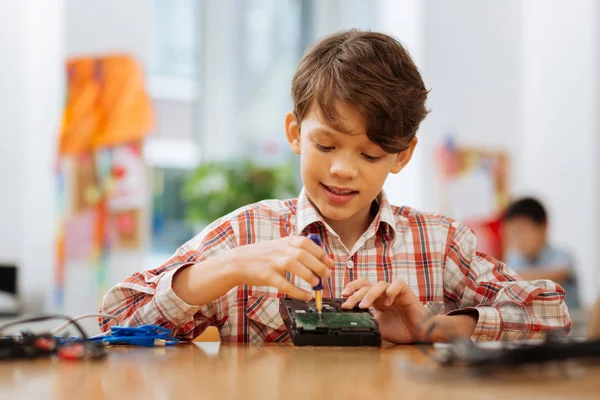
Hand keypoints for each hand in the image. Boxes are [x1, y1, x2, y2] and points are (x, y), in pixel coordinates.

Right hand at [230, 236, 333, 299]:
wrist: (238, 262)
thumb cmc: (264, 256)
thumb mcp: (282, 247)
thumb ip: (302, 252)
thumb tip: (326, 261)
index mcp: (287, 241)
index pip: (308, 243)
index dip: (321, 254)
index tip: (330, 263)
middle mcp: (280, 249)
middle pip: (303, 254)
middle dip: (318, 265)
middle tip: (325, 276)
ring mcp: (273, 262)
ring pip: (294, 265)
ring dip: (308, 275)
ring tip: (317, 284)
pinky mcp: (267, 275)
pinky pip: (284, 284)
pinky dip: (297, 291)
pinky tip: (306, 296)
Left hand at [341, 279, 477, 342]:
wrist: (419, 334)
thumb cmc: (401, 330)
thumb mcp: (378, 327)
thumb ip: (368, 322)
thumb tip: (351, 323)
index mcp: (376, 300)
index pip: (360, 289)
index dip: (351, 291)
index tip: (342, 298)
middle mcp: (383, 293)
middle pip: (366, 284)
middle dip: (355, 293)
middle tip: (347, 303)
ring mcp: (394, 291)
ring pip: (379, 284)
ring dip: (369, 294)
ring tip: (365, 306)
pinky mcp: (406, 291)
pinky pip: (397, 284)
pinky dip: (391, 290)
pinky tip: (388, 301)